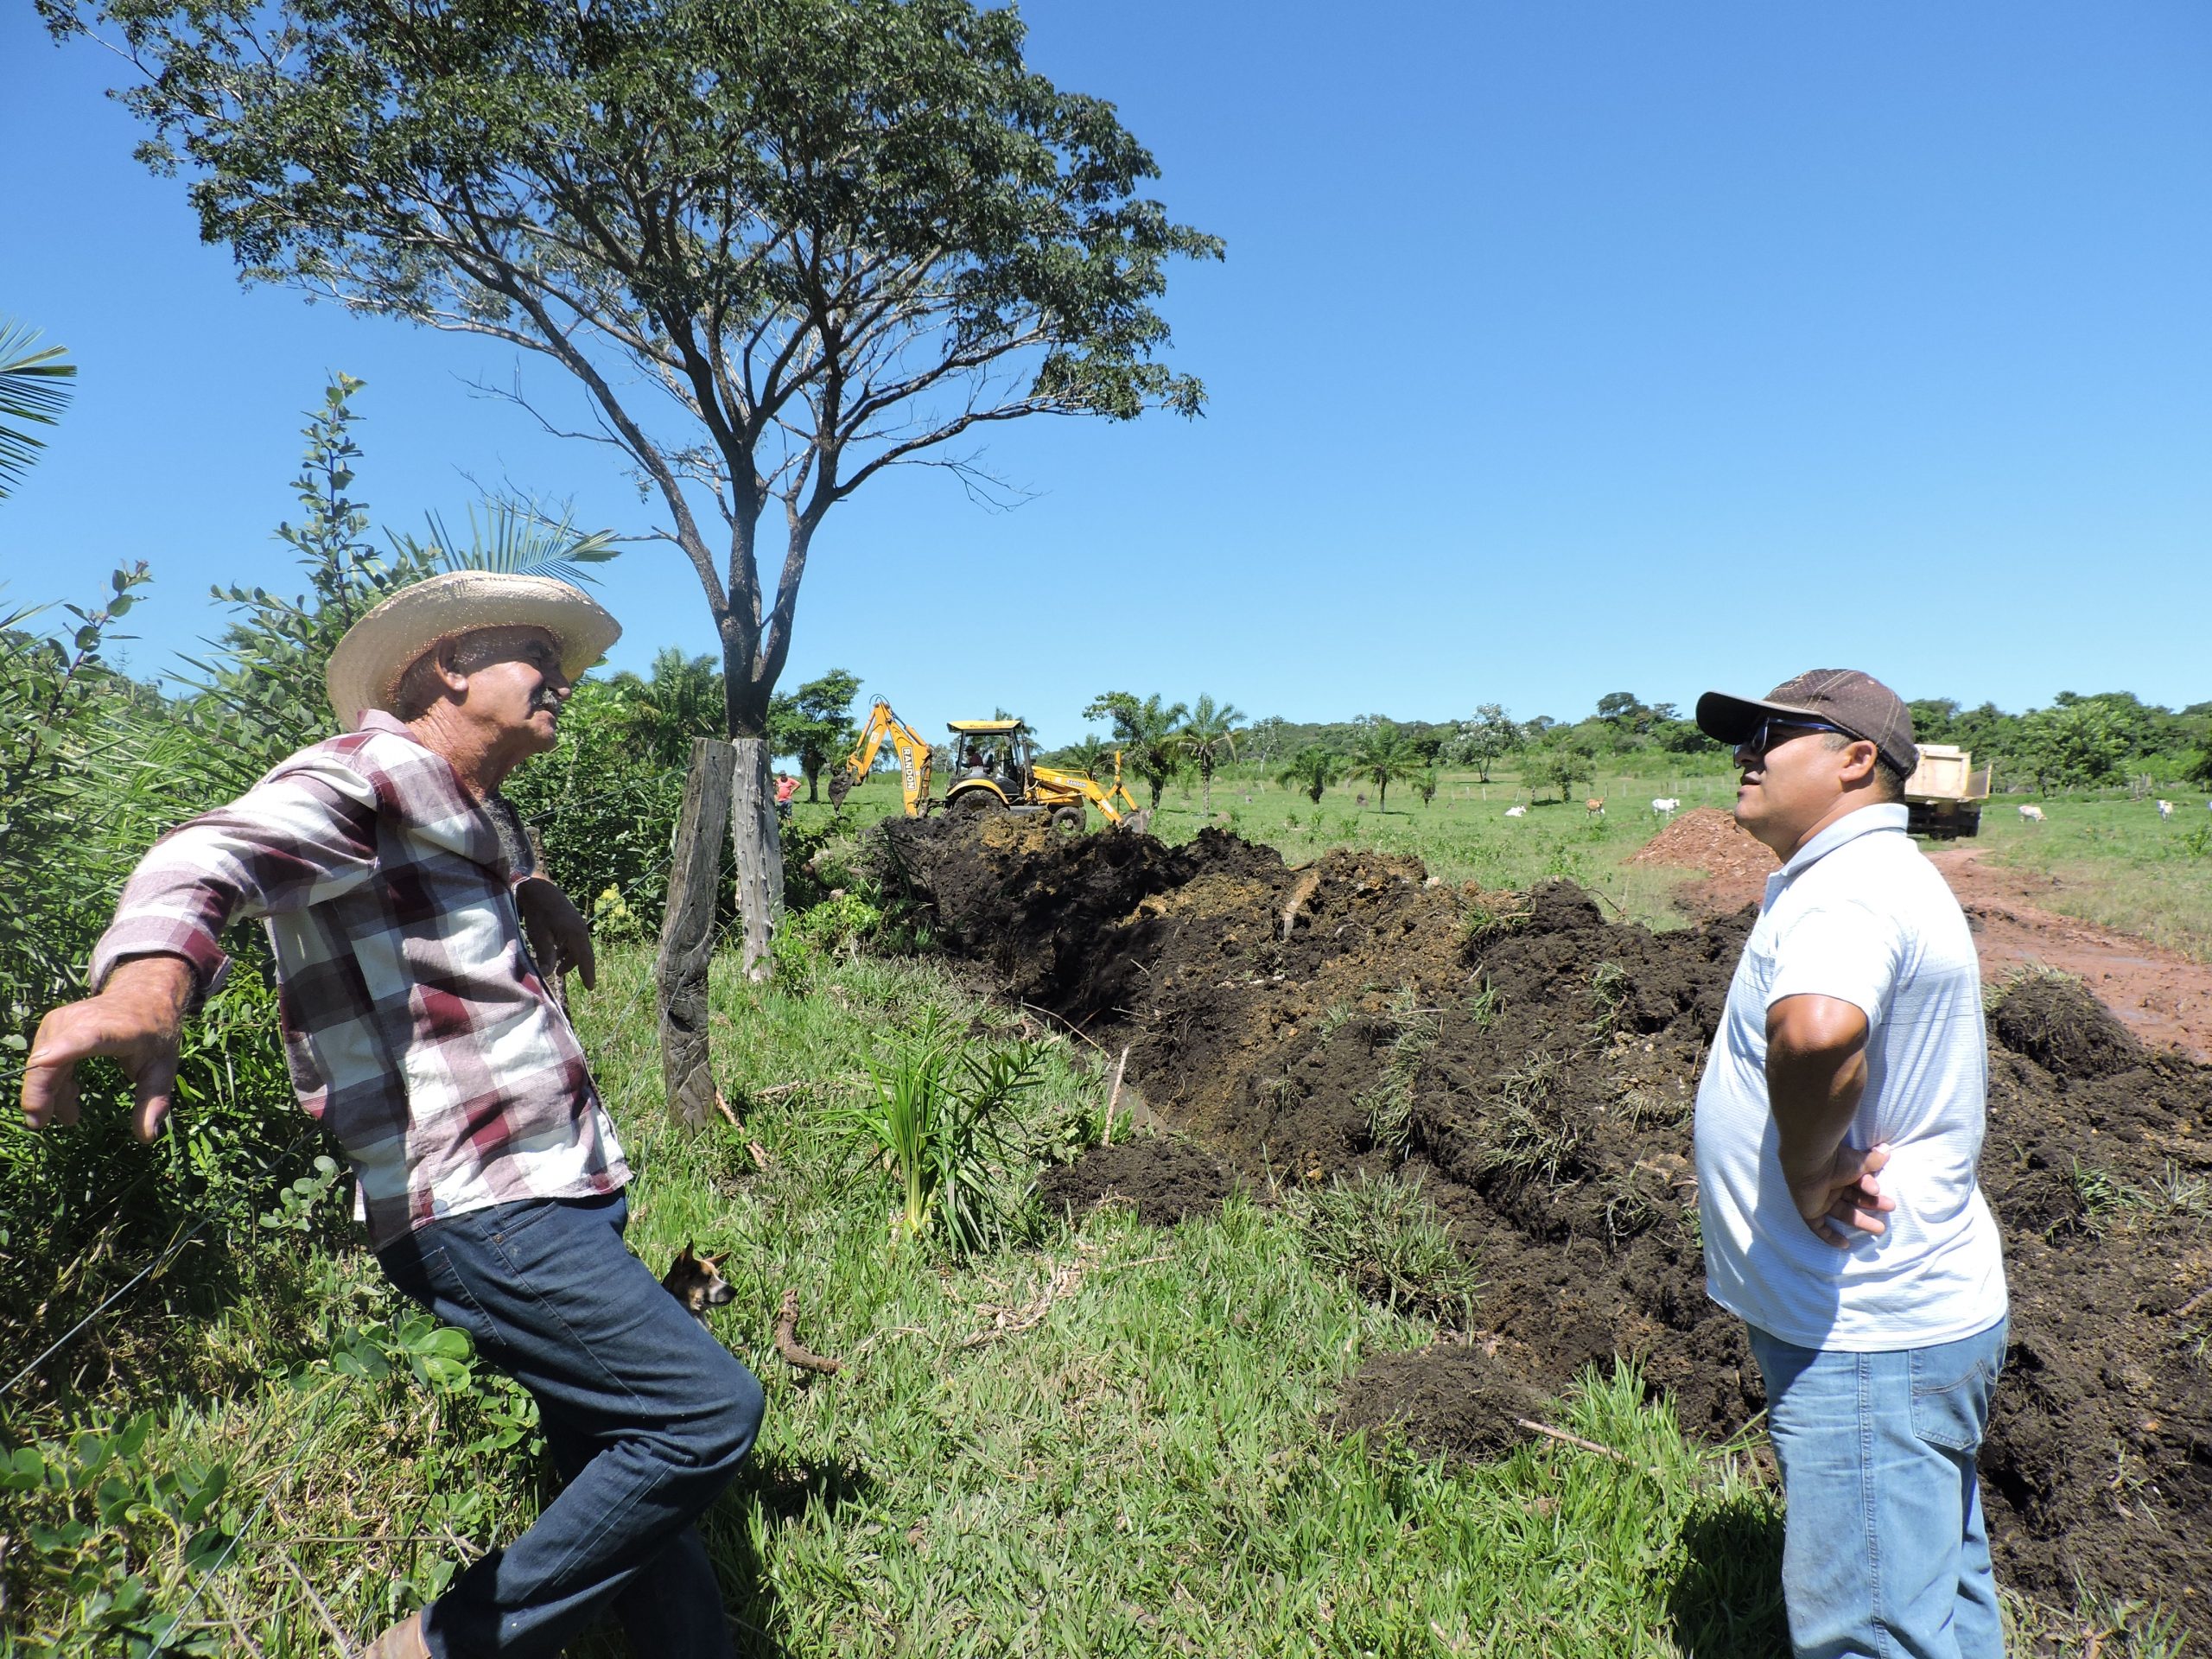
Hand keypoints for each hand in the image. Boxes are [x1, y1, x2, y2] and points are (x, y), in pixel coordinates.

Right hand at [19, 955, 194, 1140]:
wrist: (145, 995)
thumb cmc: (156, 1032)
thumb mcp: (164, 1068)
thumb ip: (154, 1101)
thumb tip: (147, 1137)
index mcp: (111, 1030)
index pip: (77, 1043)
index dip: (54, 1063)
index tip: (40, 1084)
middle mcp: (79, 1021)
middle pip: (46, 1064)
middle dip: (41, 1098)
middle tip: (46, 1125)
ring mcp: (61, 1021)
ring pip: (41, 1065)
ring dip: (50, 1094)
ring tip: (72, 1115)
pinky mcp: (52, 1025)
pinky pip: (43, 1058)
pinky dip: (52, 1081)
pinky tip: (71, 1094)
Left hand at [515, 875, 595, 991]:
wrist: (539, 889)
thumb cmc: (538, 912)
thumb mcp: (539, 935)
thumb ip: (545, 955)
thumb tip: (548, 975)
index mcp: (576, 934)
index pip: (585, 959)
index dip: (587, 974)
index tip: (590, 988)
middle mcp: (581, 930)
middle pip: (584, 954)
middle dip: (580, 968)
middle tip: (581, 983)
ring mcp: (577, 924)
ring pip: (578, 947)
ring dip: (570, 960)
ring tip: (558, 971)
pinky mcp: (572, 921)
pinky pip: (574, 940)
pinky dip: (567, 950)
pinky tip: (556, 953)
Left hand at [1786, 1141, 1895, 1246]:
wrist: (1810, 1161)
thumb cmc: (1836, 1160)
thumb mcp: (1860, 1162)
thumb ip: (1873, 1159)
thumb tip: (1886, 1149)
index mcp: (1840, 1172)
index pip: (1858, 1183)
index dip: (1869, 1187)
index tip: (1877, 1189)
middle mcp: (1829, 1185)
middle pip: (1853, 1199)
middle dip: (1872, 1205)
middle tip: (1890, 1208)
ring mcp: (1819, 1199)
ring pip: (1842, 1214)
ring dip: (1861, 1222)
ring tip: (1881, 1229)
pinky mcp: (1809, 1210)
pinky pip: (1818, 1227)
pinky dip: (1830, 1236)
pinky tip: (1845, 1245)